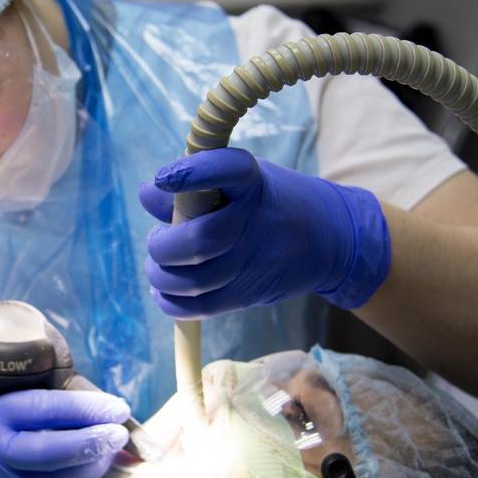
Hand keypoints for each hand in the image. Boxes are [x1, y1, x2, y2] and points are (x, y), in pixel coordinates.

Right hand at [0, 389, 130, 477]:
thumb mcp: (5, 394)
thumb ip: (46, 400)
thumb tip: (103, 406)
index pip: (44, 409)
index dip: (85, 408)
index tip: (117, 406)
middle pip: (48, 454)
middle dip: (91, 444)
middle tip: (119, 434)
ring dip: (90, 471)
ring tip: (109, 455)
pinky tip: (90, 477)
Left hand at [138, 147, 389, 316]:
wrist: (330, 240)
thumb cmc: (272, 202)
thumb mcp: (244, 180)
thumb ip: (195, 186)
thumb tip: (146, 192)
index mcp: (253, 182)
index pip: (227, 169)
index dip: (193, 172)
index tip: (165, 177)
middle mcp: (253, 222)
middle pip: (199, 240)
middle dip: (163, 244)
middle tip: (158, 239)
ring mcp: (252, 263)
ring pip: (193, 280)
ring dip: (161, 275)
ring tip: (159, 265)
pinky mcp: (248, 296)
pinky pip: (199, 309)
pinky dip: (171, 303)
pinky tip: (163, 291)